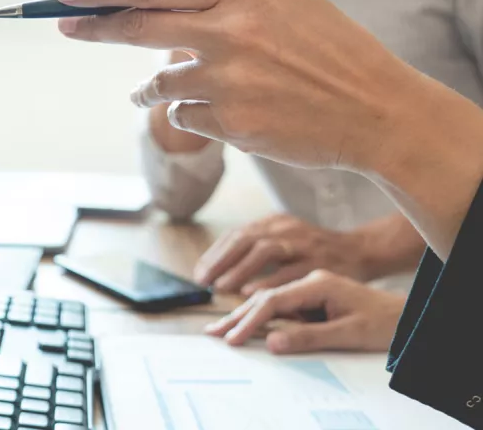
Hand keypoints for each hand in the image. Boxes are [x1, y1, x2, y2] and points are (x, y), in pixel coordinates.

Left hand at [55, 0, 482, 259]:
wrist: (376, 111)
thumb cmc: (331, 52)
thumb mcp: (287, 3)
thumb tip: (168, 3)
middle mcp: (229, 31)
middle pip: (138, 26)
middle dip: (93, 25)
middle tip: (62, 24)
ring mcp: (228, 80)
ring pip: (159, 83)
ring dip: (151, 89)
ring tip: (152, 91)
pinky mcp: (229, 123)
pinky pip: (186, 117)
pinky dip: (192, 115)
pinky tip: (222, 113)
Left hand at [194, 214, 373, 294]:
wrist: (360, 251)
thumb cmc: (314, 252)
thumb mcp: (284, 242)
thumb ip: (254, 251)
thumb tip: (216, 270)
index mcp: (274, 222)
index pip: (237, 234)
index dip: (215, 254)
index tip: (199, 273)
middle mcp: (286, 228)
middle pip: (246, 238)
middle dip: (221, 260)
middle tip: (204, 280)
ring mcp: (303, 242)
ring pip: (265, 250)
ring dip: (240, 269)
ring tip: (222, 286)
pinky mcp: (319, 260)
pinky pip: (289, 270)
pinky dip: (269, 280)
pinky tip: (252, 293)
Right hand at [205, 270, 404, 353]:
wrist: (406, 311)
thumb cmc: (384, 322)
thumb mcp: (351, 334)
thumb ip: (310, 336)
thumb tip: (273, 343)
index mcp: (318, 282)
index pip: (272, 301)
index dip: (250, 321)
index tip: (233, 338)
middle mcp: (310, 275)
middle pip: (262, 291)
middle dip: (236, 312)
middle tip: (213, 331)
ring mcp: (308, 277)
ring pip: (265, 285)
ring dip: (240, 301)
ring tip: (220, 318)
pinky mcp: (310, 283)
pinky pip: (274, 287)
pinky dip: (254, 296)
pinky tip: (240, 302)